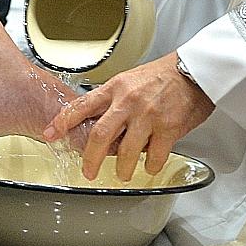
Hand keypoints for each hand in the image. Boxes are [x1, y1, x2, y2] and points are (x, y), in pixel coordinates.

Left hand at [41, 52, 213, 181]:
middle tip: (88, 171)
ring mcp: (148, 116)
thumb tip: (94, 120)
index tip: (50, 134)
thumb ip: (112, 100)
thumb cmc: (163, 76)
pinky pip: (154, 156)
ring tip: (123, 174)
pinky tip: (150, 165)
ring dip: (123, 169)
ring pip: (127, 152)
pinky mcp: (169, 128)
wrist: (195, 71)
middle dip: (90, 159)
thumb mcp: (129, 80)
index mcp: (115, 88)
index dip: (63, 122)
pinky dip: (151, 165)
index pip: (82, 106)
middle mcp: (128, 102)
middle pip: (100, 136)